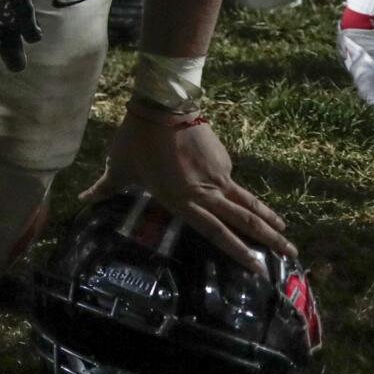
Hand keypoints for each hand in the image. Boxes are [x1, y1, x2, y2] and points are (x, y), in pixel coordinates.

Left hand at [83, 106, 293, 271]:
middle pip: (244, 220)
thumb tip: (82, 199)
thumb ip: (104, 188)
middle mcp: (205, 192)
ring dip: (268, 218)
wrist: (162, 105)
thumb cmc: (136, 140)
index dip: (238, 251)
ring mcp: (218, 175)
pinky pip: (230, 180)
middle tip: (291, 254)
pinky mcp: (223, 159)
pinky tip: (234, 192)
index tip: (258, 268)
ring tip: (286, 232)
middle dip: (270, 239)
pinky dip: (237, 192)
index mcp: (182, 200)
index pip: (216, 232)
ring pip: (248, 202)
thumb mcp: (118, 168)